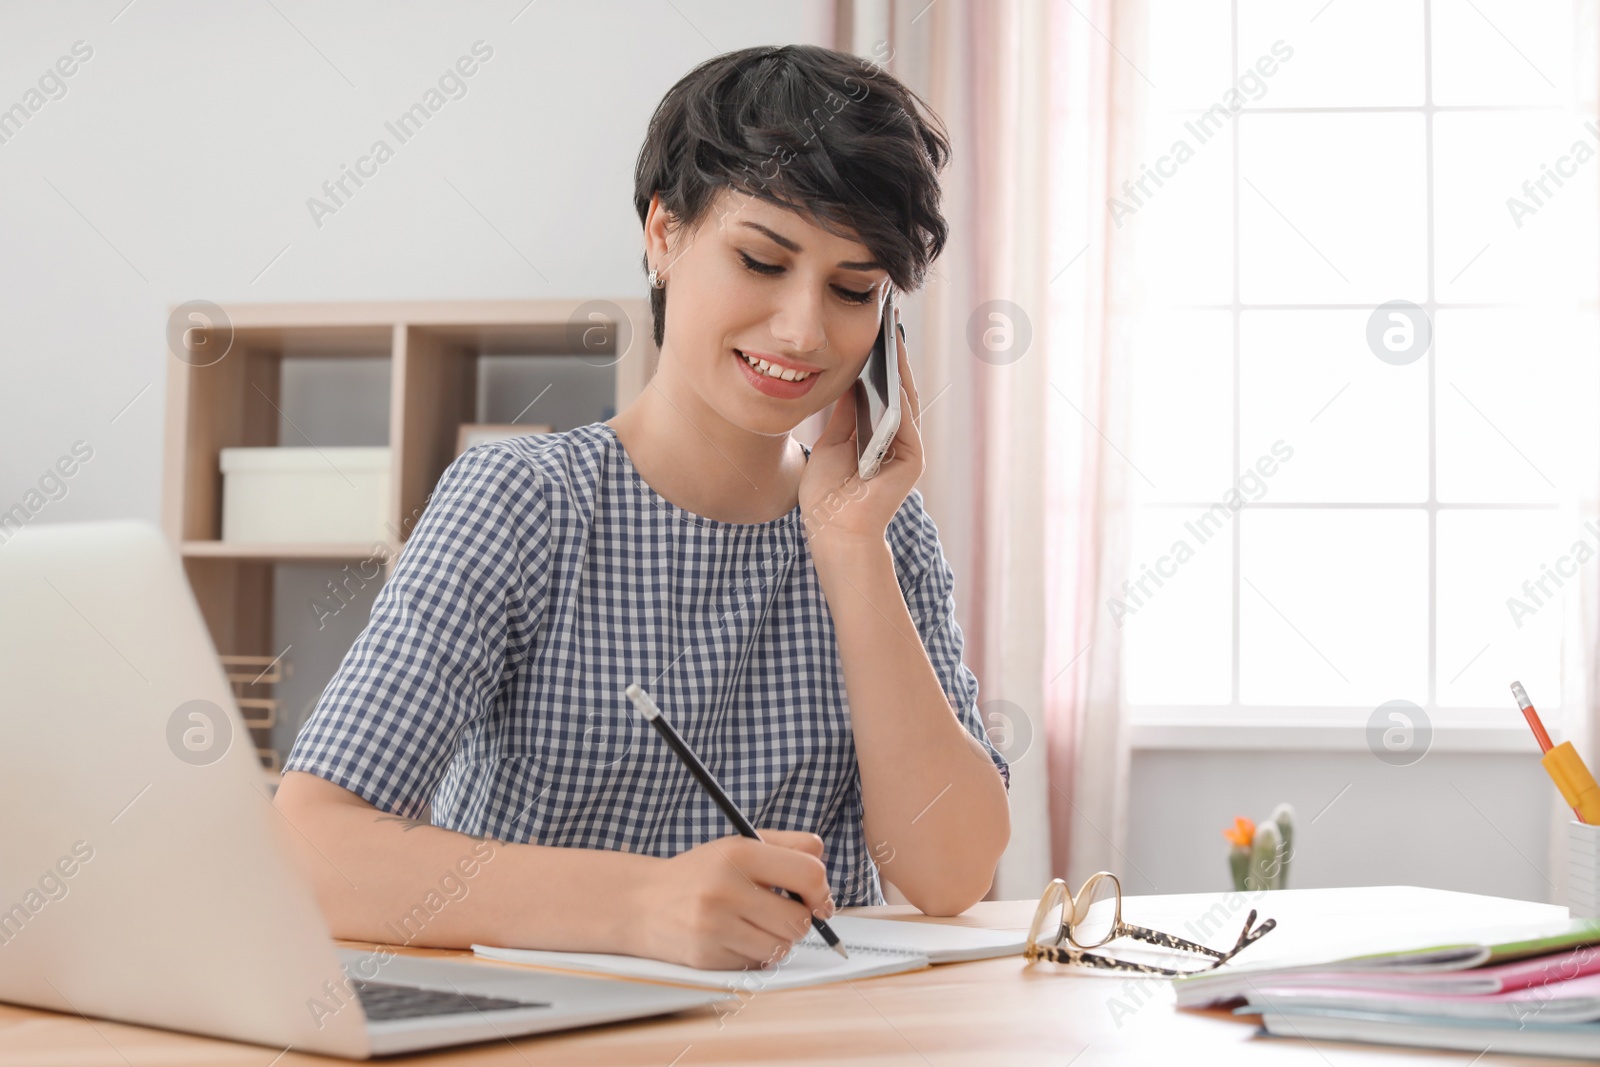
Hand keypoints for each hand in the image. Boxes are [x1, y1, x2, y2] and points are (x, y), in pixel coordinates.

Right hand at [632, 829, 835, 970]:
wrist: (643, 902)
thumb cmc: (700, 874)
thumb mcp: (739, 845)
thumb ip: (788, 846)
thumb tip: (823, 872)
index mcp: (739, 853)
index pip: (809, 874)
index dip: (821, 891)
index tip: (817, 899)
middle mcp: (726, 889)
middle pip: (800, 920)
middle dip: (798, 920)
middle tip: (779, 912)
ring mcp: (714, 926)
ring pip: (781, 947)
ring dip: (776, 940)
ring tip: (753, 924)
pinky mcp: (707, 957)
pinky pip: (757, 964)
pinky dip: (754, 955)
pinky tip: (734, 938)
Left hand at [798, 309, 923, 548]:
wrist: (833, 531)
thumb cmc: (826, 495)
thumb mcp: (830, 444)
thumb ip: (844, 416)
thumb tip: (850, 381)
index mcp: (877, 437)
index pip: (881, 392)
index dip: (877, 362)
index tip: (872, 331)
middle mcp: (897, 441)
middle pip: (897, 390)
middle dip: (893, 356)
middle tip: (888, 320)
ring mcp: (907, 450)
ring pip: (906, 399)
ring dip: (900, 367)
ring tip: (892, 335)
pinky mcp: (912, 459)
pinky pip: (906, 419)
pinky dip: (900, 394)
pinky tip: (892, 369)